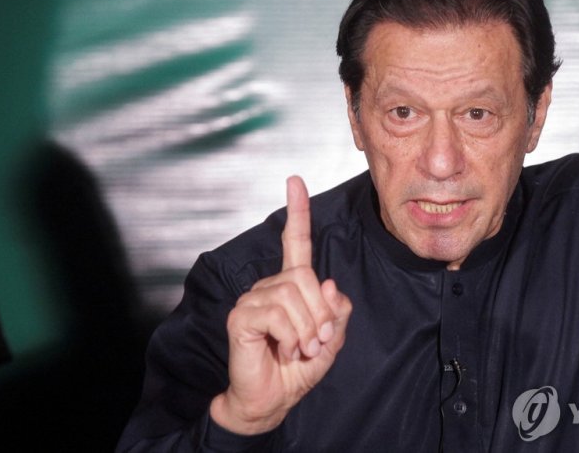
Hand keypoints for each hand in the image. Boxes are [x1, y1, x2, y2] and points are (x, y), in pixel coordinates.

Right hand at [210, 176, 352, 434]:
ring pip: (293, 296)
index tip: (294, 180)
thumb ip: (336, 313)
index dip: (297, 212)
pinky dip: (290, 337)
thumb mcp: (330, 340)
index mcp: (292, 285)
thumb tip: (330, 285)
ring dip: (306, 330)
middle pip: (306, 277)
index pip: (294, 242)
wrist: (271, 399)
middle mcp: (270, 286)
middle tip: (315, 343)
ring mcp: (254, 298)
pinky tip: (284, 349)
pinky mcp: (241, 315)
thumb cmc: (298, 368)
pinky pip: (277, 314)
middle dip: (320, 315)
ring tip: (299, 349)